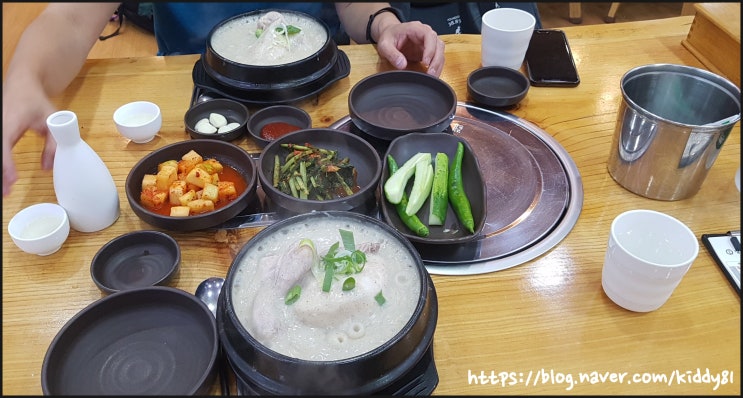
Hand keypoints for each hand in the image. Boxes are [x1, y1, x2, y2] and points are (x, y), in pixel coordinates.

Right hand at [2, 77, 56, 195]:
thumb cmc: (36, 101)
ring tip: (5, 190)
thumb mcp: (51, 119)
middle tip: (7, 193)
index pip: (3, 144)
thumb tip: (47, 168)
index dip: (6, 163)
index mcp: (10, 120)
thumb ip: (53, 144)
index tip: (13, 179)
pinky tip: (3, 179)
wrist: (22, 83)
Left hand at [374, 21, 444, 76]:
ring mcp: (428, 42)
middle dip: (436, 60)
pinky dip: (436, 67)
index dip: (430, 49)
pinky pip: (437, 58)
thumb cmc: (388, 37)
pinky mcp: (428, 51)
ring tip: (432, 76)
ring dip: (438, 64)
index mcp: (416, 28)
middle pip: (439, 44)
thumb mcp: (384, 45)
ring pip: (440, 52)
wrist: (390, 36)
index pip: (429, 36)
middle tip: (430, 73)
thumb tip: (402, 64)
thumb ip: (392, 54)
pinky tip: (432, 75)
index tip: (425, 62)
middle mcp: (425, 34)